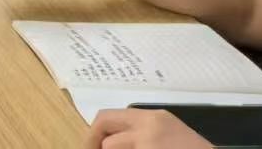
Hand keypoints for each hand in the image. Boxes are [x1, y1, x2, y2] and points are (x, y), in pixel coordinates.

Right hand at [85, 109, 209, 148]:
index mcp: (146, 137)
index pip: (107, 143)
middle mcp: (149, 121)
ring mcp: (159, 117)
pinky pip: (137, 119)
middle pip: (105, 120)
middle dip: (93, 137)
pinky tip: (131, 145)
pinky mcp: (167, 118)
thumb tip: (103, 148)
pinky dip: (127, 131)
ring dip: (110, 133)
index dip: (94, 148)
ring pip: (119, 117)